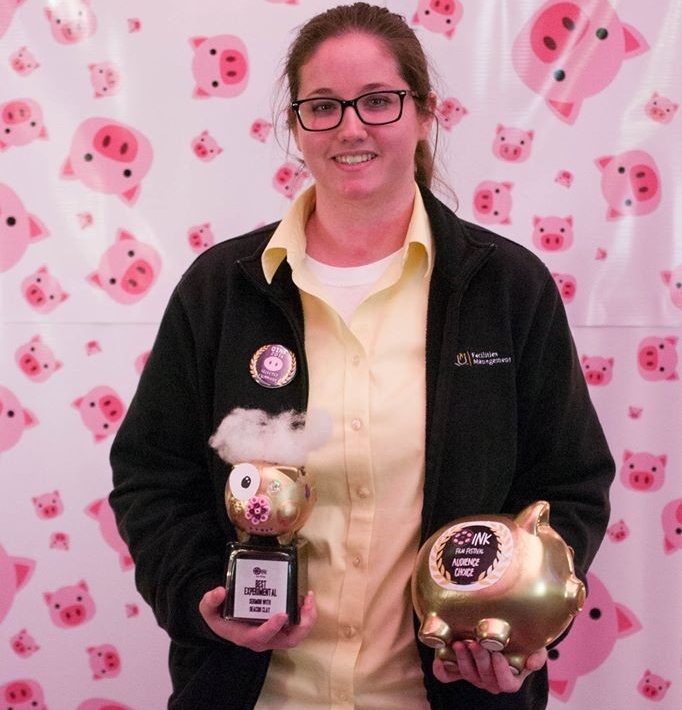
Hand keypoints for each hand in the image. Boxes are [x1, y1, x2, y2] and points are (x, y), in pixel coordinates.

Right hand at [198, 586, 316, 651]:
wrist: (224, 622)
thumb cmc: (218, 616)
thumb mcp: (208, 609)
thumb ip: (210, 601)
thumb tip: (220, 591)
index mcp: (246, 636)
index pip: (261, 636)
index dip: (273, 627)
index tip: (282, 614)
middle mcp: (263, 639)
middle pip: (289, 641)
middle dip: (302, 624)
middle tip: (307, 604)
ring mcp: (274, 636)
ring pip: (296, 635)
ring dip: (307, 619)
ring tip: (309, 599)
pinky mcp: (280, 629)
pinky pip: (296, 627)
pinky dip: (304, 615)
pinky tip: (305, 599)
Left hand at [432, 640, 547, 693]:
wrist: (503, 631)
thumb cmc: (520, 640)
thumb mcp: (533, 645)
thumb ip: (537, 654)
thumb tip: (532, 663)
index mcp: (510, 678)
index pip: (507, 684)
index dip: (502, 671)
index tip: (498, 655)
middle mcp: (491, 680)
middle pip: (485, 677)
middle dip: (479, 659)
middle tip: (475, 643)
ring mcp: (474, 675)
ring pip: (468, 674)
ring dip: (463, 660)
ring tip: (460, 643)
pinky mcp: (459, 668)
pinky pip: (448, 675)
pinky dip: (443, 670)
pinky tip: (440, 661)